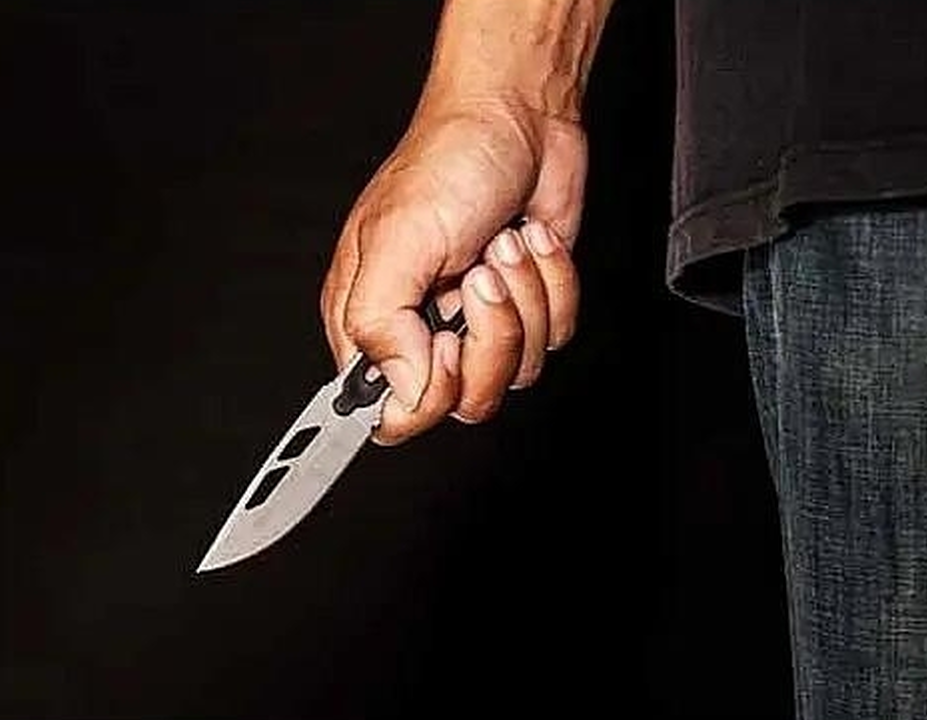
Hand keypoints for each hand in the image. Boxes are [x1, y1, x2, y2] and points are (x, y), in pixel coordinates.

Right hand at [320, 96, 584, 444]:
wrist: (519, 116)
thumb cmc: (448, 161)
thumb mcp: (397, 239)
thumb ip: (381, 324)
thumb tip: (399, 391)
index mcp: (371, 319)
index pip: (390, 414)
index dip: (426, 396)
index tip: (444, 344)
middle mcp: (422, 329)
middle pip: (464, 401)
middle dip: (489, 336)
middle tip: (478, 277)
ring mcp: (477, 321)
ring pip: (516, 373)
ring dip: (524, 299)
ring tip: (503, 244)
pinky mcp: (526, 307)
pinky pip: (555, 337)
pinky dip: (554, 284)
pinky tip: (529, 241)